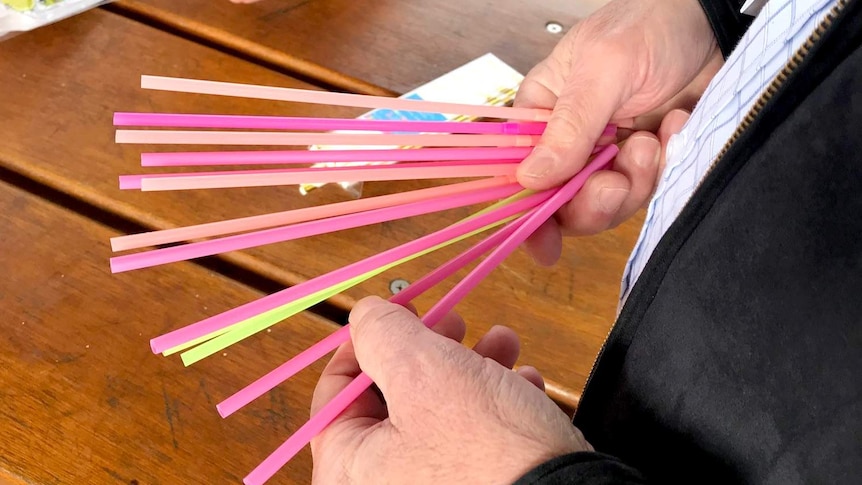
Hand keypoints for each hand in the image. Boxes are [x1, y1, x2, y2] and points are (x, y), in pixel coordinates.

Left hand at [311, 296, 591, 483]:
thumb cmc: (487, 447)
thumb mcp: (423, 370)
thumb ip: (382, 332)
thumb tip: (365, 314)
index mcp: (349, 467)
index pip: (334, 392)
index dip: (365, 342)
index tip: (399, 313)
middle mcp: (382, 483)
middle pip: (391, 397)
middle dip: (432, 348)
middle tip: (456, 321)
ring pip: (438, 409)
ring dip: (471, 366)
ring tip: (505, 342)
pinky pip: (472, 437)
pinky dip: (495, 402)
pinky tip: (525, 383)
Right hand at [516, 0, 721, 264]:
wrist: (712, 19)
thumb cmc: (647, 24)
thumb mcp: (603, 70)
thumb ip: (569, 128)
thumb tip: (530, 179)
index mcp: (543, 115)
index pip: (523, 174)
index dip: (530, 213)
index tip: (546, 242)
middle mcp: (570, 140)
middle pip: (565, 202)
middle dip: (593, 201)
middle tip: (617, 179)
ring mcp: (610, 153)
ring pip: (609, 203)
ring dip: (634, 182)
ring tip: (653, 142)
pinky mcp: (647, 160)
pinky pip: (649, 190)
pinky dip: (666, 166)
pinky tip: (677, 126)